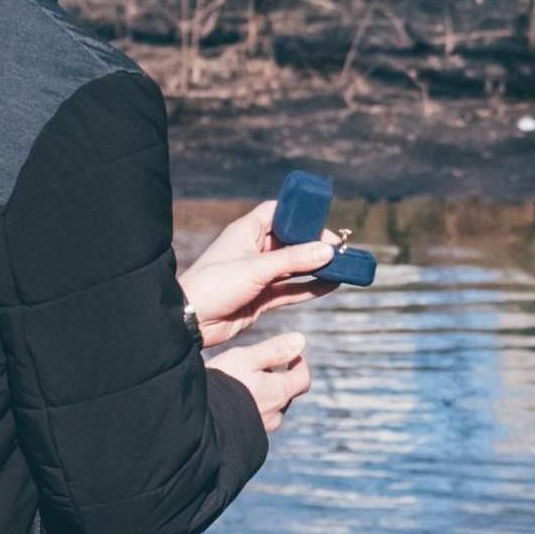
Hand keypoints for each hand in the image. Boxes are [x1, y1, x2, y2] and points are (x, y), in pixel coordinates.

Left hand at [178, 199, 337, 348]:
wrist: (191, 320)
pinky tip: (331, 285)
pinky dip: (310, 288)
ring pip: (294, 268)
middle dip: (315, 245)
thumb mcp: (257, 268)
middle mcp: (254, 250)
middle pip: (291, 241)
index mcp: (247, 231)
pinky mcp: (261, 297)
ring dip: (316, 268)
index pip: (277, 212)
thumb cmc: (216, 285)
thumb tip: (327, 250)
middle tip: (340, 249)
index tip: (323, 223)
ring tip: (343, 267)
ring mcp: (258, 274)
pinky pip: (291, 290)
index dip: (300, 215)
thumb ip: (294, 260)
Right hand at [214, 329, 310, 432]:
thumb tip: (300, 340)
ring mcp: (262, 429)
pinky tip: (233, 405)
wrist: (198, 422)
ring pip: (271, 410)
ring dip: (264, 397)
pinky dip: (252, 411)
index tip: (289, 357)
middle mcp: (276, 413)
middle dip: (278, 380)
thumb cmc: (222, 384)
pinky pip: (257, 422)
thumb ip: (274, 349)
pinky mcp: (249, 439)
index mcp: (280, 392)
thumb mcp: (246, 358)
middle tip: (256, 369)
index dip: (299, 365)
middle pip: (287, 395)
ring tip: (241, 387)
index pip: (303, 379)